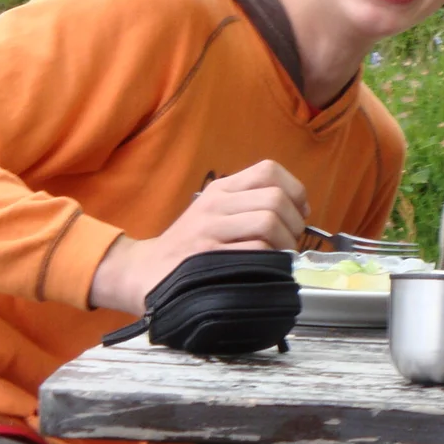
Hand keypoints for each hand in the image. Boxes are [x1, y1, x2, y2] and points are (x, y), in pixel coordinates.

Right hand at [89, 160, 308, 314]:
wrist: (142, 273)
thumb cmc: (188, 247)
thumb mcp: (213, 213)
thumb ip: (248, 206)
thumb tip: (297, 211)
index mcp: (220, 189)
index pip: (268, 170)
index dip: (295, 190)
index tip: (300, 211)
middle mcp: (214, 204)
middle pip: (275, 199)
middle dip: (294, 223)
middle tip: (291, 241)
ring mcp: (209, 230)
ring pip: (267, 222)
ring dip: (285, 243)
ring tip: (281, 257)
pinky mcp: (206, 257)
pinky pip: (255, 250)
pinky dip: (271, 261)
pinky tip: (267, 270)